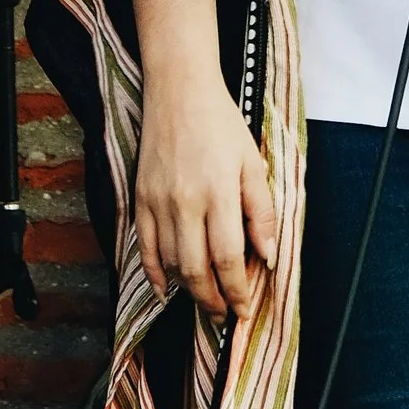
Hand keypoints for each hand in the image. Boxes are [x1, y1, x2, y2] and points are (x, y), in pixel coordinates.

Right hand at [134, 59, 279, 317]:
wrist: (178, 93)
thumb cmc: (221, 125)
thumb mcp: (253, 164)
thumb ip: (262, 212)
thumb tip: (268, 256)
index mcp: (219, 194)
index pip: (228, 258)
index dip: (237, 291)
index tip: (245, 309)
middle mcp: (185, 203)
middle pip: (196, 271)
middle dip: (213, 301)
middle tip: (225, 315)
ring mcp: (158, 203)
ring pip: (170, 264)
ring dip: (188, 290)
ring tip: (206, 301)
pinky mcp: (140, 200)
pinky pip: (145, 248)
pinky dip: (154, 274)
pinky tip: (166, 289)